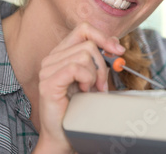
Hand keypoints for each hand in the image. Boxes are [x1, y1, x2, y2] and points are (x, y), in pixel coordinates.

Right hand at [34, 23, 124, 152]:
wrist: (63, 134)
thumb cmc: (78, 107)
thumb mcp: (93, 77)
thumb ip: (100, 58)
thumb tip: (115, 41)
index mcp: (61, 53)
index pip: (83, 29)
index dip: (103, 36)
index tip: (118, 50)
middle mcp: (51, 58)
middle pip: (88, 44)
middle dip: (102, 65)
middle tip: (101, 85)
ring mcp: (47, 70)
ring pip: (84, 55)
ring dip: (95, 75)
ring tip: (90, 90)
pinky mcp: (48, 82)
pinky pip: (76, 68)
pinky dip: (86, 79)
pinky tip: (83, 91)